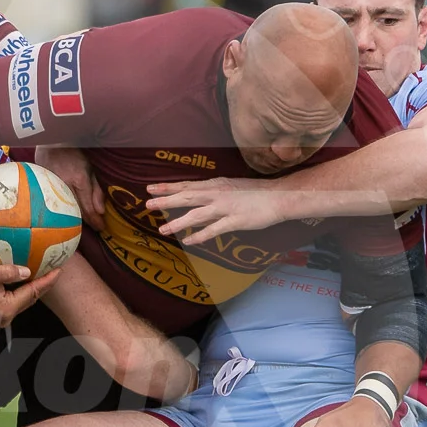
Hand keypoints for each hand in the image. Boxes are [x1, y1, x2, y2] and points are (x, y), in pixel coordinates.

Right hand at [0, 255, 60, 325]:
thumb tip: (28, 272)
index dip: (47, 281)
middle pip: (31, 299)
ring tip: (46, 272)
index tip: (58, 269)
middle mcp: (3, 315)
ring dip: (35, 287)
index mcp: (4, 309)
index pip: (33, 293)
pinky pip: (15, 298)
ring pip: (24, 299)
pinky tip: (28, 276)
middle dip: (44, 285)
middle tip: (56, 269)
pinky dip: (24, 288)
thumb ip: (8, 272)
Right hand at [37, 145, 104, 230]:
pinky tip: (66, 215)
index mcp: (79, 179)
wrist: (51, 144)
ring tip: (83, 224)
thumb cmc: (74, 154)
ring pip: (64, 210)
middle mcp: (64, 185)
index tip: (101, 227)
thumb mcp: (90, 169)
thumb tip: (100, 211)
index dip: (95, 220)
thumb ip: (96, 190)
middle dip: (87, 221)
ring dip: (74, 218)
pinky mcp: (42, 188)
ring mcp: (51, 187)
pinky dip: (62, 211)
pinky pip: (54, 204)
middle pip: (76, 211)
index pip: (88, 207)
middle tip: (95, 227)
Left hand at [145, 177, 283, 241]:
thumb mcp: (231, 186)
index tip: (150, 188)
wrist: (279, 196)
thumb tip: (197, 195)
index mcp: (216, 184)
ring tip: (162, 230)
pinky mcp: (235, 221)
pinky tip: (188, 242)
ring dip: (178, 223)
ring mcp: (225, 208)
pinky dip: (200, 236)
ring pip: (196, 215)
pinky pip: (214, 230)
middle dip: (166, 201)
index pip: (187, 185)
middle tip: (147, 205)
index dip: (168, 187)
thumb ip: (214, 191)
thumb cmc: (255, 192)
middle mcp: (217, 194)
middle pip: (186, 197)